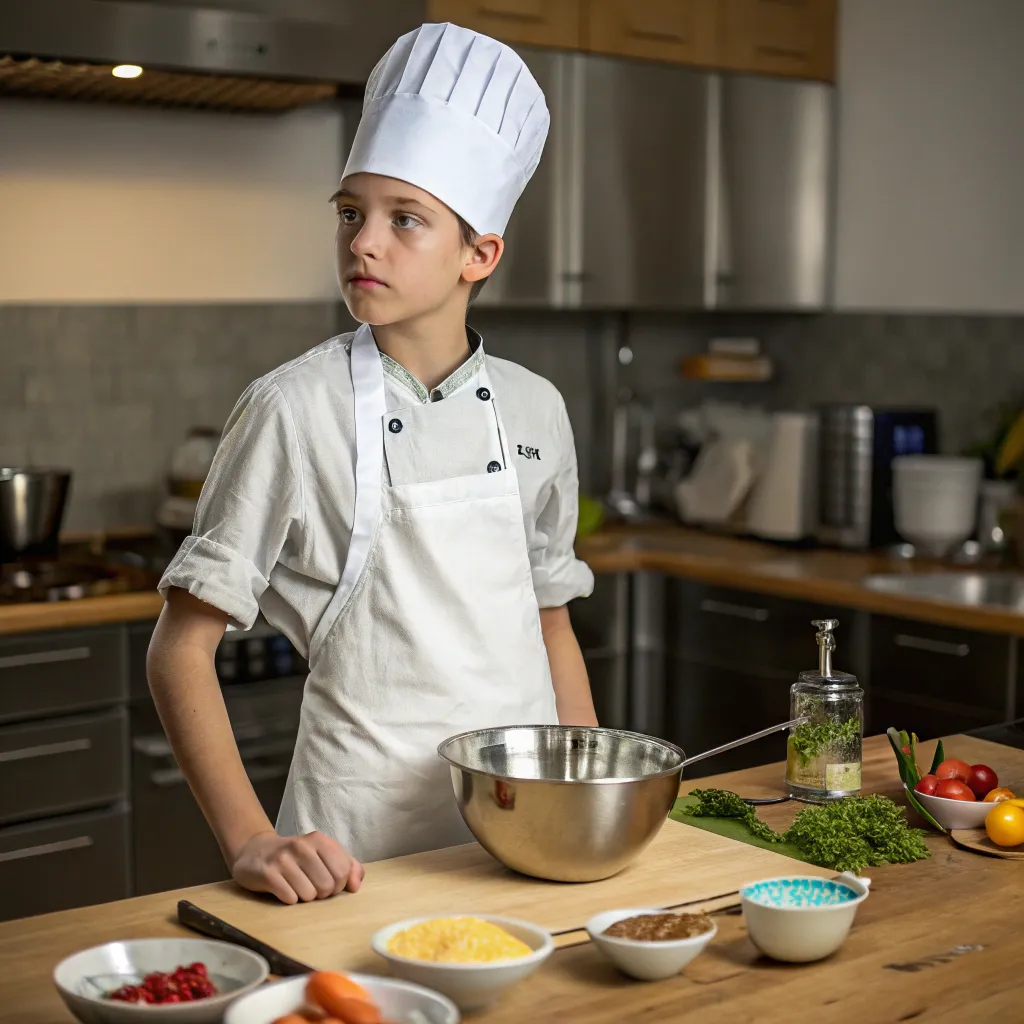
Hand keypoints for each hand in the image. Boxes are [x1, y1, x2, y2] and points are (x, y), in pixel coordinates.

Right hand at [230, 830, 363, 903]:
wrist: (255, 852)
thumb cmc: (296, 857)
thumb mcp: (323, 855)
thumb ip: (346, 867)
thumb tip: (356, 885)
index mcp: (319, 840)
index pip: (343, 871)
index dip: (339, 884)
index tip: (328, 881)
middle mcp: (302, 846)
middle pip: (327, 886)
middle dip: (321, 893)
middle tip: (310, 885)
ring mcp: (283, 859)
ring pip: (309, 895)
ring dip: (304, 897)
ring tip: (295, 886)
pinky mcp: (268, 873)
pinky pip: (290, 898)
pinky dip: (289, 899)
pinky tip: (282, 888)